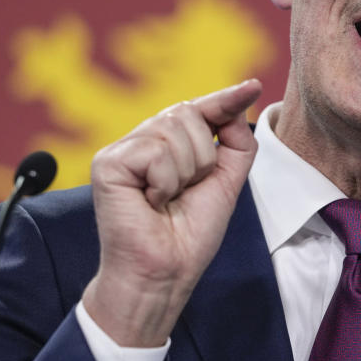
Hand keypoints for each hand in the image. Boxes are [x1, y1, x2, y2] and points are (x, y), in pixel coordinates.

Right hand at [82, 78, 262, 346]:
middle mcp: (141, 141)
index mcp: (165, 144)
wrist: (166, 273)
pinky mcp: (107, 163)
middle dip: (203, 157)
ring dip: (185, 172)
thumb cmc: (190, 234)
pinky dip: (165, 182)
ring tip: (167, 200)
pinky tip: (151, 202)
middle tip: (186, 192)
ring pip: (173, 129)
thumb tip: (240, 99)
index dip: (225, 98)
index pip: (197, 109)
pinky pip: (156, 151)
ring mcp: (121, 150)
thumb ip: (236, 141)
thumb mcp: (225, 181)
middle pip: (187, 113)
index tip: (253, 87)